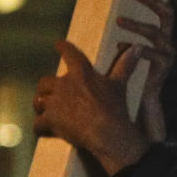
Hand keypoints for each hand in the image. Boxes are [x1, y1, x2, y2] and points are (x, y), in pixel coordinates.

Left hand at [33, 39, 149, 174]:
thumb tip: (138, 48)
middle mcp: (64, 84)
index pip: (69, 54)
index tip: (58, 44)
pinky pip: (38, 123)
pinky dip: (40, 127)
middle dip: (45, 88)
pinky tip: (42, 130)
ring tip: (42, 111)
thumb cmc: (114, 108)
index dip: (63, 47)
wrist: (107, 133)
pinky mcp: (50, 119)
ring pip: (39, 101)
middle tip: (48, 94)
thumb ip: (125, 65)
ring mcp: (55, 102)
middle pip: (45, 81)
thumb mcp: (120, 84)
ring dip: (40, 106)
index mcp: (81, 73)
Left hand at [116, 0, 174, 144]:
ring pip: (156, 33)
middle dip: (153, 3)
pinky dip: (137, 49)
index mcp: (160, 39)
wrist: (135, 112)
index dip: (154, 0)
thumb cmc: (124, 83)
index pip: (165, 12)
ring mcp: (167, 57)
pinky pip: (152, 54)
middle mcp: (167, 44)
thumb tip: (96, 23)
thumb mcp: (120, 58)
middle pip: (168, 17)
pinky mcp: (162, 71)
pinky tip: (122, 46)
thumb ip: (118, 43)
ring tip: (120, 20)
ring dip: (138, 25)